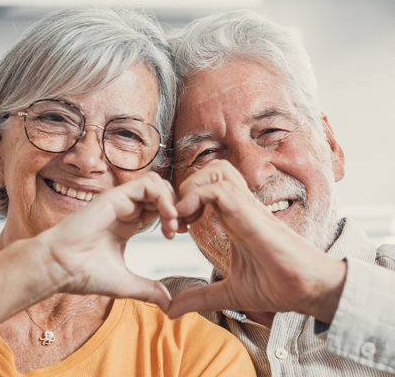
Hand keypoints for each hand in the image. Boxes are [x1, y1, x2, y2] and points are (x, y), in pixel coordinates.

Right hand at [41, 172, 176, 311]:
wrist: (59, 268)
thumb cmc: (84, 274)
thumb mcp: (126, 282)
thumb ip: (148, 289)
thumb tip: (168, 303)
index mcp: (129, 223)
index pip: (159, 208)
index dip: (173, 217)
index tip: (178, 235)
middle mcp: (127, 208)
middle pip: (161, 193)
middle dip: (177, 208)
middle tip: (180, 228)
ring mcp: (121, 200)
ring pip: (157, 183)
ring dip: (171, 201)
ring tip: (173, 224)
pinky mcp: (115, 196)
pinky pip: (147, 185)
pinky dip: (163, 197)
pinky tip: (167, 217)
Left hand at [168, 160, 345, 322]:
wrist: (309, 290)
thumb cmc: (278, 286)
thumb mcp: (229, 293)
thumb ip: (201, 297)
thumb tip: (171, 310)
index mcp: (234, 218)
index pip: (207, 188)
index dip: (184, 202)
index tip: (175, 229)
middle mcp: (240, 207)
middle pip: (211, 169)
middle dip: (185, 188)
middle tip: (176, 219)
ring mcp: (246, 207)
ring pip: (216, 171)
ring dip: (191, 190)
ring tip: (184, 219)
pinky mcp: (251, 214)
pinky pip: (220, 189)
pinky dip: (197, 198)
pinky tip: (190, 224)